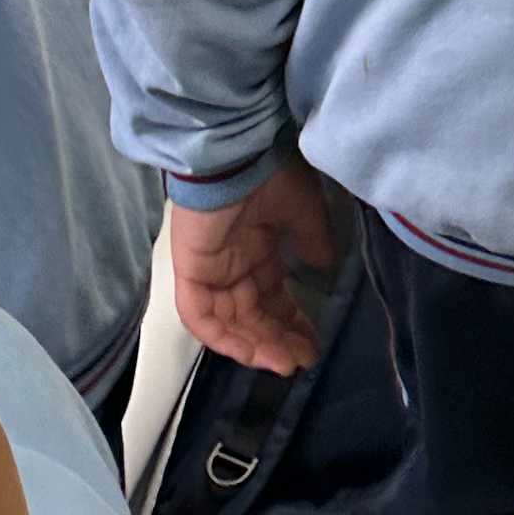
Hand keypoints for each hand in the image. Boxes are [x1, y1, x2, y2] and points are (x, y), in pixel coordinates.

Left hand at [169, 152, 337, 376]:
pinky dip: (223, 337)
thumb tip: (324, 267)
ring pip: (228, 321)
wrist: (237, 152)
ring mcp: (209, 270)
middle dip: (277, 340)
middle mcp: (231, 265)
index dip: (290, 322)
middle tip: (302, 360)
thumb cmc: (270, 173)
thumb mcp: (303, 209)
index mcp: (255, 249)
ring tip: (285, 362)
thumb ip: (312, 240)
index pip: (271, 297)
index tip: (313, 343)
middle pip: (251, 315)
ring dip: (256, 345)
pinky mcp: (189, 271)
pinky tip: (252, 352)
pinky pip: (200, 316)